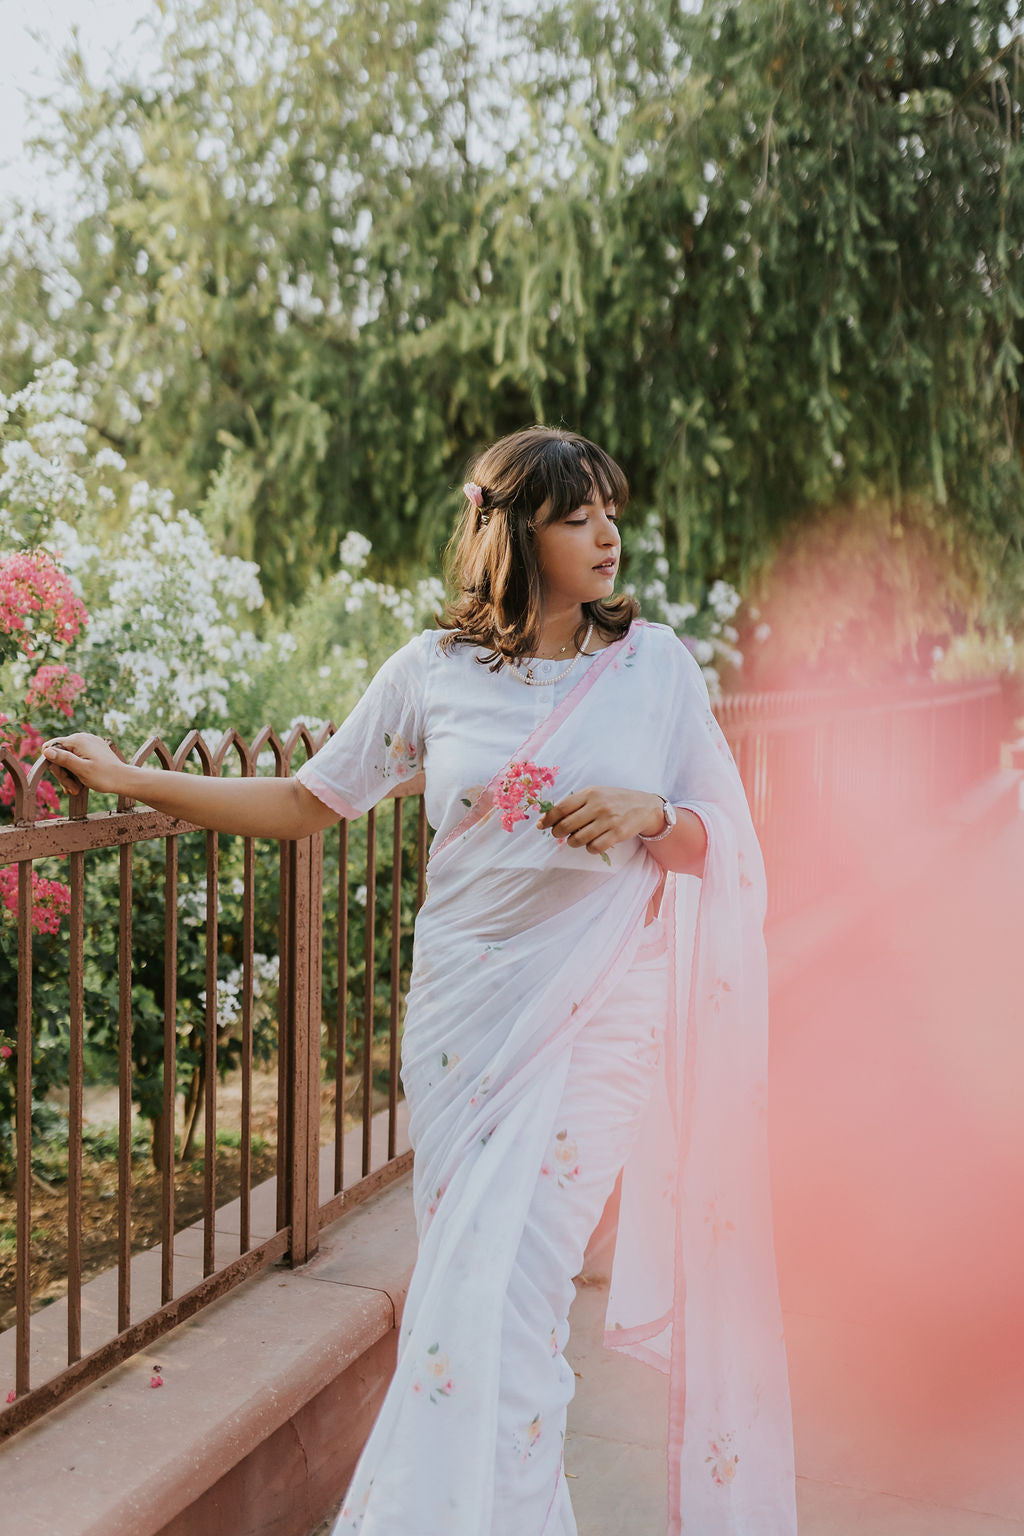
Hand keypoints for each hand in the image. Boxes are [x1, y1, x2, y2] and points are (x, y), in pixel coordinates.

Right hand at [41, 733, 126, 796]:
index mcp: (78, 740)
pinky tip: (80, 785)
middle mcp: (83, 737)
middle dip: (63, 773)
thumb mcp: (81, 770)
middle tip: (71, 790)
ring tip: (76, 790)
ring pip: (69, 759)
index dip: (53, 764)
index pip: (51, 748)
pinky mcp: (94, 749)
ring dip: (70, 775)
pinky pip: (79, 759)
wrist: (125, 779)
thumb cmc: (104, 777)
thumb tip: (46, 751)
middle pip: (60, 754)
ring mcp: (89, 743)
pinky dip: (77, 771)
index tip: (62, 778)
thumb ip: (64, 759)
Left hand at [537, 785, 664, 856]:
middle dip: (558, 833)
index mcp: (590, 793)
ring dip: (573, 842)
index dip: (548, 819)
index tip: (541, 825)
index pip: (562, 808)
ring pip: (578, 839)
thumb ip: (576, 802)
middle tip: (558, 834)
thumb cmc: (615, 800)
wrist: (644, 806)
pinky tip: (592, 843)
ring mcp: (608, 820)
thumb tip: (550, 817)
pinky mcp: (617, 834)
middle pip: (567, 825)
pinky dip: (589, 848)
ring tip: (576, 839)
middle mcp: (598, 806)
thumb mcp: (596, 793)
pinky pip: (594, 847)